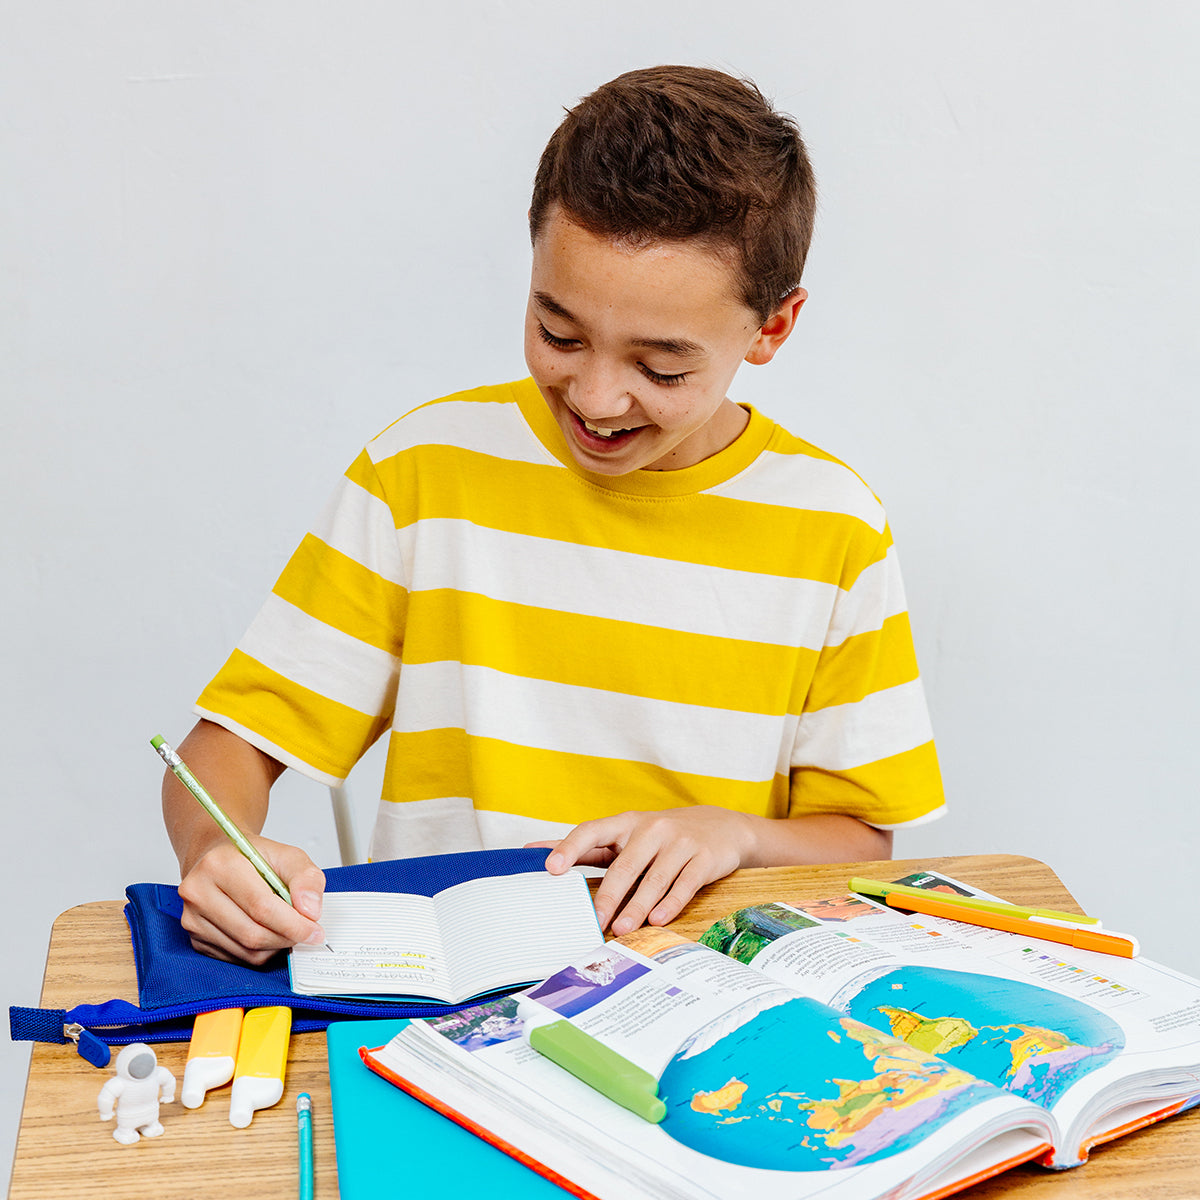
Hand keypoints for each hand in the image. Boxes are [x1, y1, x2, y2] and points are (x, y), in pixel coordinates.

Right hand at [177, 837, 326, 964]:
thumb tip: (310, 911)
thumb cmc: (253, 857)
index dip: (293, 924)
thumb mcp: (288, 855)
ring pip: (245, 950)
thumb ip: (306, 878)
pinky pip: (236, 957)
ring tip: (287, 929)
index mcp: (219, 865)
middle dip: (287, 937)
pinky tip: (267, 932)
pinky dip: (260, 951)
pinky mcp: (195, 938)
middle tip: (308, 933)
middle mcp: (198, 892)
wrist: (220, 859)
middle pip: (252, 933)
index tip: (315, 930)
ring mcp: (192, 918)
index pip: (261, 906)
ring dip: (275, 946)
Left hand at [536, 806, 755, 934]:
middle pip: (625, 864)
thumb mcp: (626, 835)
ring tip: (623, 928)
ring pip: (655, 878)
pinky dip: (670, 903)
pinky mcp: (703, 859)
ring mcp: (679, 842)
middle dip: (608, 895)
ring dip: (638, 906)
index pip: (592, 831)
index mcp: (626, 823)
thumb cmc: (661, 836)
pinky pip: (684, 884)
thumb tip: (534, 851)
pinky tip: (658, 920)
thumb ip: (586, 846)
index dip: (570, 848)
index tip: (552, 868)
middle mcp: (652, 829)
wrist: (721, 826)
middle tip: (594, 921)